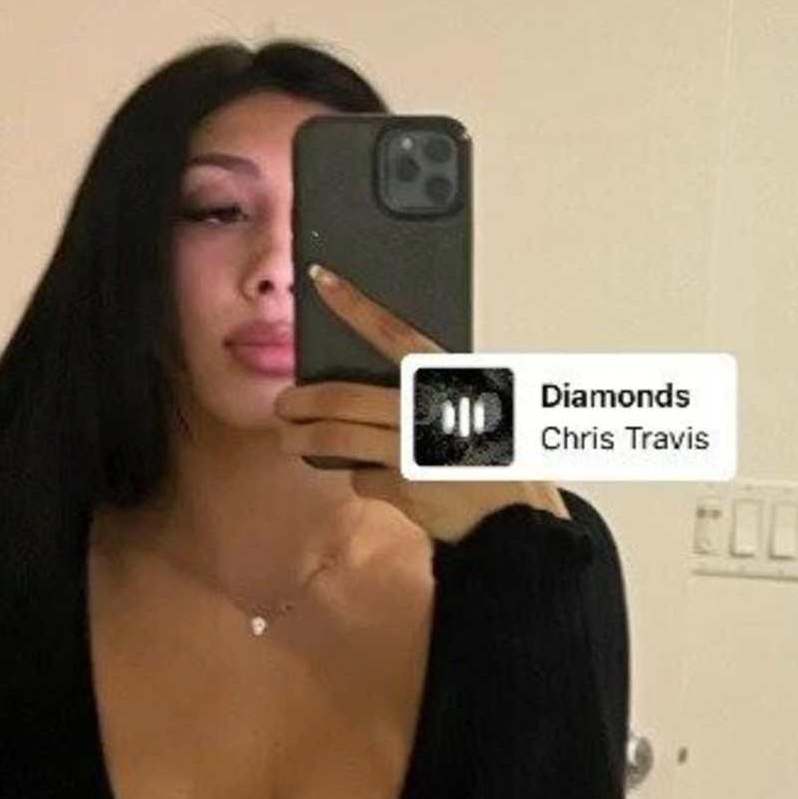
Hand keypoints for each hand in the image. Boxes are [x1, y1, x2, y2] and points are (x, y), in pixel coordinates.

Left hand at [273, 266, 563, 543]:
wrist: (514, 517)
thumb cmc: (497, 460)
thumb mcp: (476, 410)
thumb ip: (431, 394)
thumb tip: (377, 388)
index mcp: (449, 380)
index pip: (393, 332)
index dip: (355, 305)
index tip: (322, 281)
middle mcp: (427, 410)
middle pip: (344, 397)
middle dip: (303, 400)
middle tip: (284, 404)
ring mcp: (412, 450)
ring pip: (338, 438)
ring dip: (305, 439)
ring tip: (291, 439)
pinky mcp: (403, 488)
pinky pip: (363, 478)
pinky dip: (363, 479)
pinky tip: (375, 479)